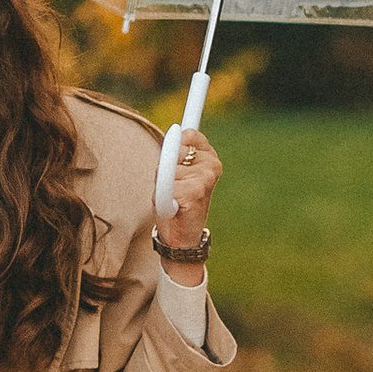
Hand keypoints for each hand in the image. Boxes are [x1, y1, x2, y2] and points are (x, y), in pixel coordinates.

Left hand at [160, 127, 221, 251]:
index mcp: (208, 157)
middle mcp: (211, 164)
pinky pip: (166, 185)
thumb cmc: (175, 203)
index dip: (177, 139)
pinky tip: (173, 208)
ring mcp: (205, 177)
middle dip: (163, 167)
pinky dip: (161, 197)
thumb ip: (175, 154)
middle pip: (172, 150)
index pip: (190, 134)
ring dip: (161, 184)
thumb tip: (174, 133)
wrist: (181, 237)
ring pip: (167, 169)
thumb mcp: (174, 172)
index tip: (175, 145)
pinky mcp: (195, 191)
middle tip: (170, 186)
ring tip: (171, 198)